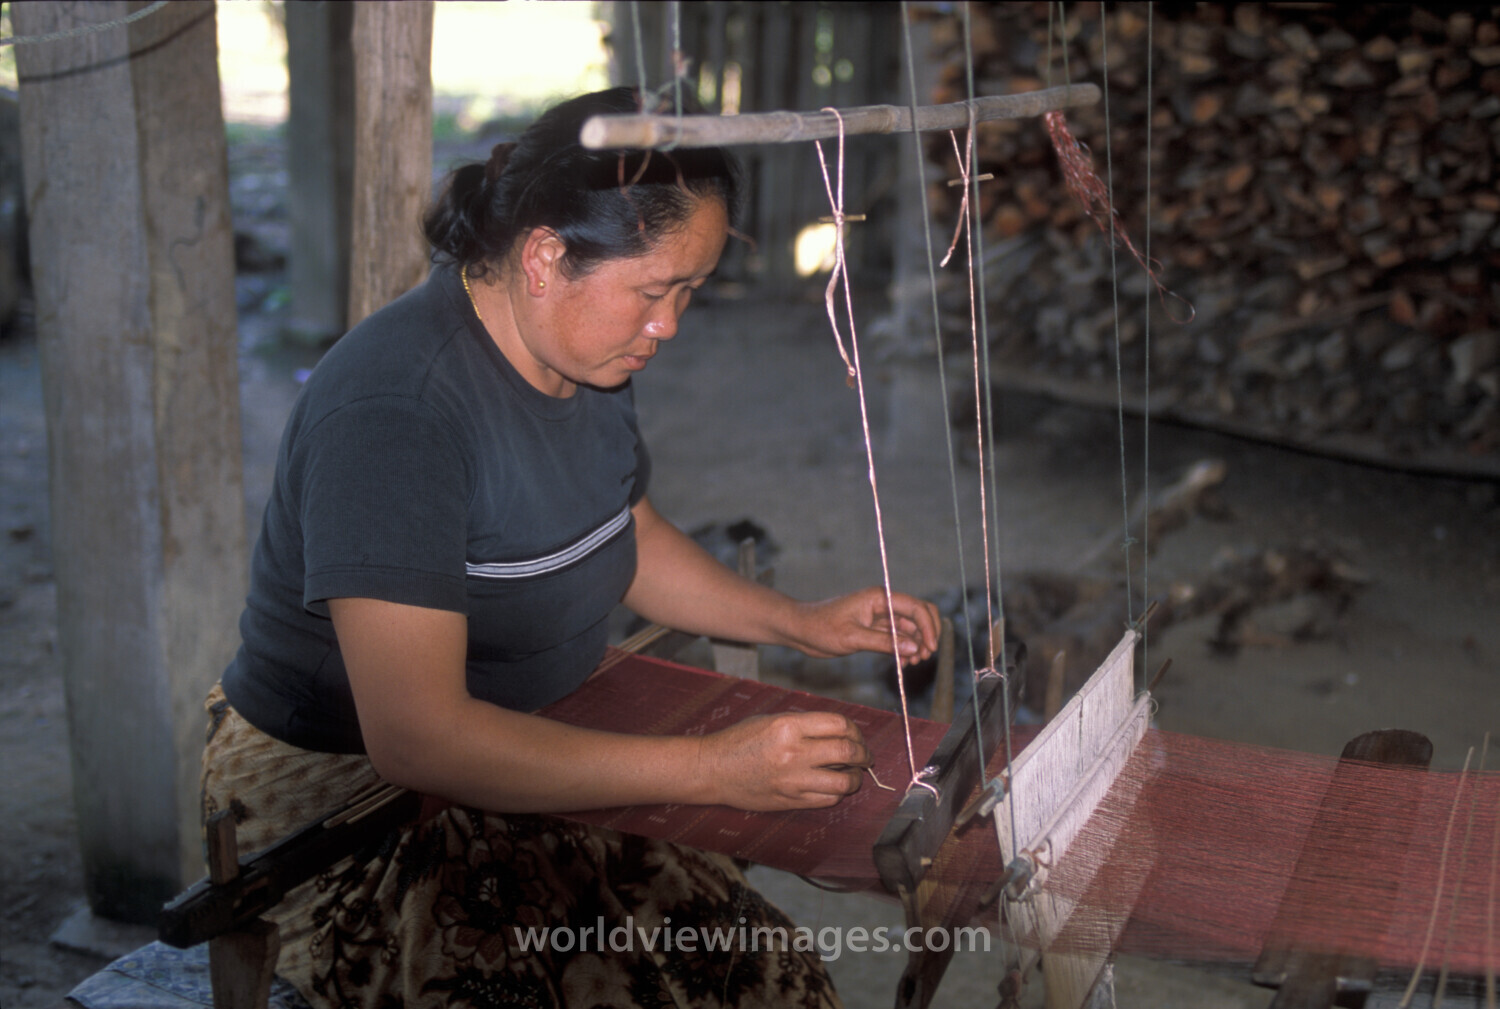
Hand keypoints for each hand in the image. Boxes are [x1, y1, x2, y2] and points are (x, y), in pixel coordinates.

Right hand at [698, 711, 869, 810]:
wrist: (713, 769)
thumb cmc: (741, 740)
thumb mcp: (772, 719)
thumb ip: (806, 723)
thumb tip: (841, 730)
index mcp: (789, 726)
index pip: (839, 725)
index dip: (855, 730)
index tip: (856, 735)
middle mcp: (793, 753)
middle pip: (847, 752)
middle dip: (863, 753)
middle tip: (865, 755)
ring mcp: (792, 780)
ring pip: (844, 782)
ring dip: (856, 777)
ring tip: (854, 774)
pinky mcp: (790, 801)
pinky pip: (827, 800)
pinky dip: (838, 793)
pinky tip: (834, 787)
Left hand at [786, 587, 940, 663]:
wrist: (801, 630)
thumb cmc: (821, 628)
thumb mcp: (852, 638)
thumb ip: (884, 642)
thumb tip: (914, 647)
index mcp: (879, 598)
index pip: (915, 608)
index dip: (928, 627)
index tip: (930, 648)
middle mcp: (883, 604)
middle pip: (918, 615)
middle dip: (925, 635)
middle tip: (923, 657)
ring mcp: (880, 617)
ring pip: (910, 629)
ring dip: (916, 645)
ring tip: (911, 663)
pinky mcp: (875, 629)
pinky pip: (898, 638)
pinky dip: (904, 649)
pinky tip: (902, 663)